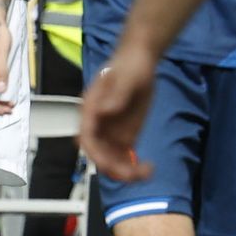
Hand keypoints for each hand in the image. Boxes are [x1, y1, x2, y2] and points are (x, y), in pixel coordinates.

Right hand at [80, 48, 156, 181]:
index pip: (87, 137)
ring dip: (125, 172)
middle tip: (134, 174)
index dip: (95, 153)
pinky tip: (148, 168)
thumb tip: (104, 111)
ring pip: (112, 160)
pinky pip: (125, 157)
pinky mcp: (124, 136)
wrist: (140, 62)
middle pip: (99, 154)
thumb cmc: (129, 65)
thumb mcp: (125, 77)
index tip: (109, 163)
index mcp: (91, 110)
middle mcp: (98, 125)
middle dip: (114, 167)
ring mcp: (111, 133)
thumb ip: (116, 95)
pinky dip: (134, 166)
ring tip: (147, 172)